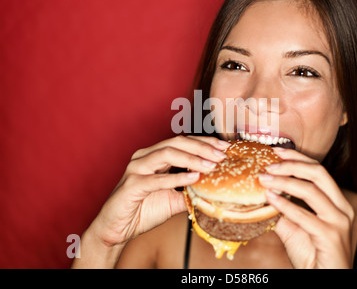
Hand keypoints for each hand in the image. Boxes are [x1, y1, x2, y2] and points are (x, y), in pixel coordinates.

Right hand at [88, 135, 229, 247]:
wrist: (117, 229)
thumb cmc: (143, 210)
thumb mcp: (173, 199)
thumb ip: (190, 191)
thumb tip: (214, 190)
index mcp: (154, 156)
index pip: (182, 142)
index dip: (204, 142)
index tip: (224, 147)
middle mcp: (145, 157)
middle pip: (176, 142)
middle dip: (202, 147)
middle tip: (221, 155)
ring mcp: (136, 169)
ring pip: (166, 154)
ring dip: (192, 159)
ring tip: (211, 165)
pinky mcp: (131, 185)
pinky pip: (156, 179)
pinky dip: (176, 177)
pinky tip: (193, 178)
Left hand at [258, 148, 354, 268]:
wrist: (324, 279)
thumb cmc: (312, 254)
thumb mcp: (294, 227)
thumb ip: (282, 209)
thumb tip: (263, 193)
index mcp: (336, 202)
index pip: (318, 170)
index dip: (297, 158)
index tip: (276, 151)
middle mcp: (342, 208)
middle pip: (319, 173)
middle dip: (291, 164)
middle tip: (268, 164)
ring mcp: (339, 221)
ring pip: (311, 190)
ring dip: (284, 182)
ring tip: (263, 179)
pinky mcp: (331, 236)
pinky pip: (305, 216)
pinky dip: (285, 205)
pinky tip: (270, 200)